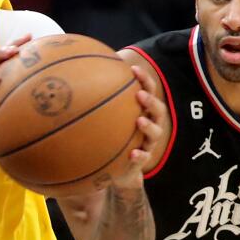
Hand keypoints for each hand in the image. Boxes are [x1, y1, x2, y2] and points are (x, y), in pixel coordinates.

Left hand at [108, 64, 168, 188]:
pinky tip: (132, 153)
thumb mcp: (109, 120)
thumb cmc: (114, 137)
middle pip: (159, 111)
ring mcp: (149, 143)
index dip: (144, 79)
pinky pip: (144, 158)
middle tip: (140, 95)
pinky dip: (140, 156)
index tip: (133, 69)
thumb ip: (101, 101)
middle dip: (151, 101)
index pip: (148, 91)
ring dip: (149, 126)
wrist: (119, 170)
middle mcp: (151, 125)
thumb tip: (81, 78)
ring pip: (156, 133)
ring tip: (139, 121)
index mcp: (144, 111)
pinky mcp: (143, 160)